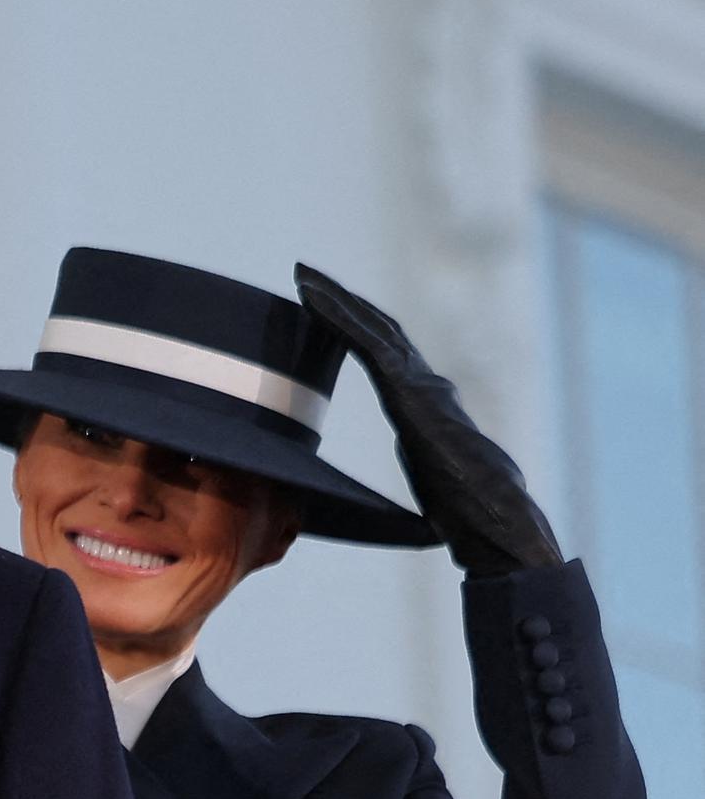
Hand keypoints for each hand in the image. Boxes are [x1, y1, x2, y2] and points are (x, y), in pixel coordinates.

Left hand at [294, 262, 561, 575]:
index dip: (357, 326)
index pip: (385, 352)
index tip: (324, 306)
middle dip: (341, 300)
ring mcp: (419, 384)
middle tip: (305, 276)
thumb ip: (422, 457)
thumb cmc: (470, 515)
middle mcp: (423, 383)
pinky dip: (337, 319)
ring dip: (334, 300)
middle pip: (377, 329)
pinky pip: (366, 345)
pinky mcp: (409, 393)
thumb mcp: (433, 478)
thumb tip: (420, 459)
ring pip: (371, 328)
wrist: (496, 523)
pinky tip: (312, 301)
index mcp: (423, 403)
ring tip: (301, 277)